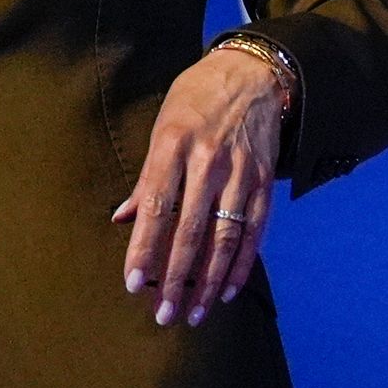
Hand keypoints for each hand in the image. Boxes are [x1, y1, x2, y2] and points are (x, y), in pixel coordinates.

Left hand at [115, 48, 284, 326]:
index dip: (144, 248)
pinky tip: (226, 290)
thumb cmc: (196, 100)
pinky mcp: (265, 180)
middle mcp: (208, 161)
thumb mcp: (163, 126)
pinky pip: (254, 231)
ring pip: (224, 238)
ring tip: (193, 313)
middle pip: (189, 230)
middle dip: (175, 277)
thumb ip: (147, 177)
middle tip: (163, 314)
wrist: (253, 74)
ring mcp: (240, 172)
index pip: (156, 207)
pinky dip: (241, 264)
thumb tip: (123, 219)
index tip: (133, 283)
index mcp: (174, 145)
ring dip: (207, 281)